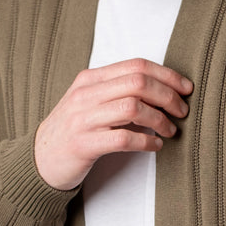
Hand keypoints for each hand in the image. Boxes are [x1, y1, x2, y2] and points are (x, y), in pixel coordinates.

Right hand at [34, 58, 193, 189]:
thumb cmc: (73, 130)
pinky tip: (155, 145)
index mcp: (90, 79)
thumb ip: (116, 90)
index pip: (136, 65)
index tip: (185, 88)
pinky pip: (124, 139)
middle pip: (139, 83)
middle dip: (168, 96)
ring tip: (170, 130)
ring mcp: (83, 119)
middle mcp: (86, 94)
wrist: (40, 160)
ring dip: (160, 119)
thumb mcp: (89, 101)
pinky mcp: (84, 144)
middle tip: (182, 111)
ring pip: (134, 108)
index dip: (167, 75)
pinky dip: (146, 142)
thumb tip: (161, 88)